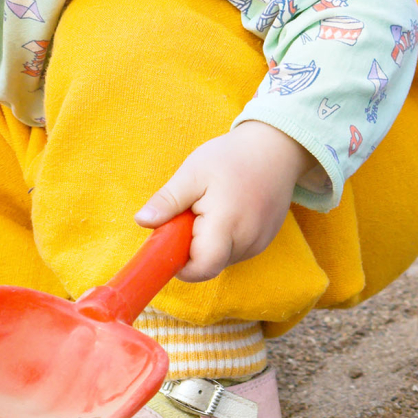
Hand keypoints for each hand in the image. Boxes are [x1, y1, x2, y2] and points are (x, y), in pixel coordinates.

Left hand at [134, 121, 315, 282]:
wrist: (276, 149)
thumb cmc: (232, 157)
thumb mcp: (192, 173)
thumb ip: (168, 201)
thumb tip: (141, 221)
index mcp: (227, 225)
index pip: (201, 268)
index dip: (180, 265)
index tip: (169, 242)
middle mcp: (248, 242)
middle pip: (209, 265)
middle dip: (190, 248)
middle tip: (189, 214)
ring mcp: (259, 244)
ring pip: (221, 260)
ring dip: (206, 243)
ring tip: (209, 209)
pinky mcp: (264, 241)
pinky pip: (234, 251)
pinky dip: (222, 239)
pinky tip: (224, 212)